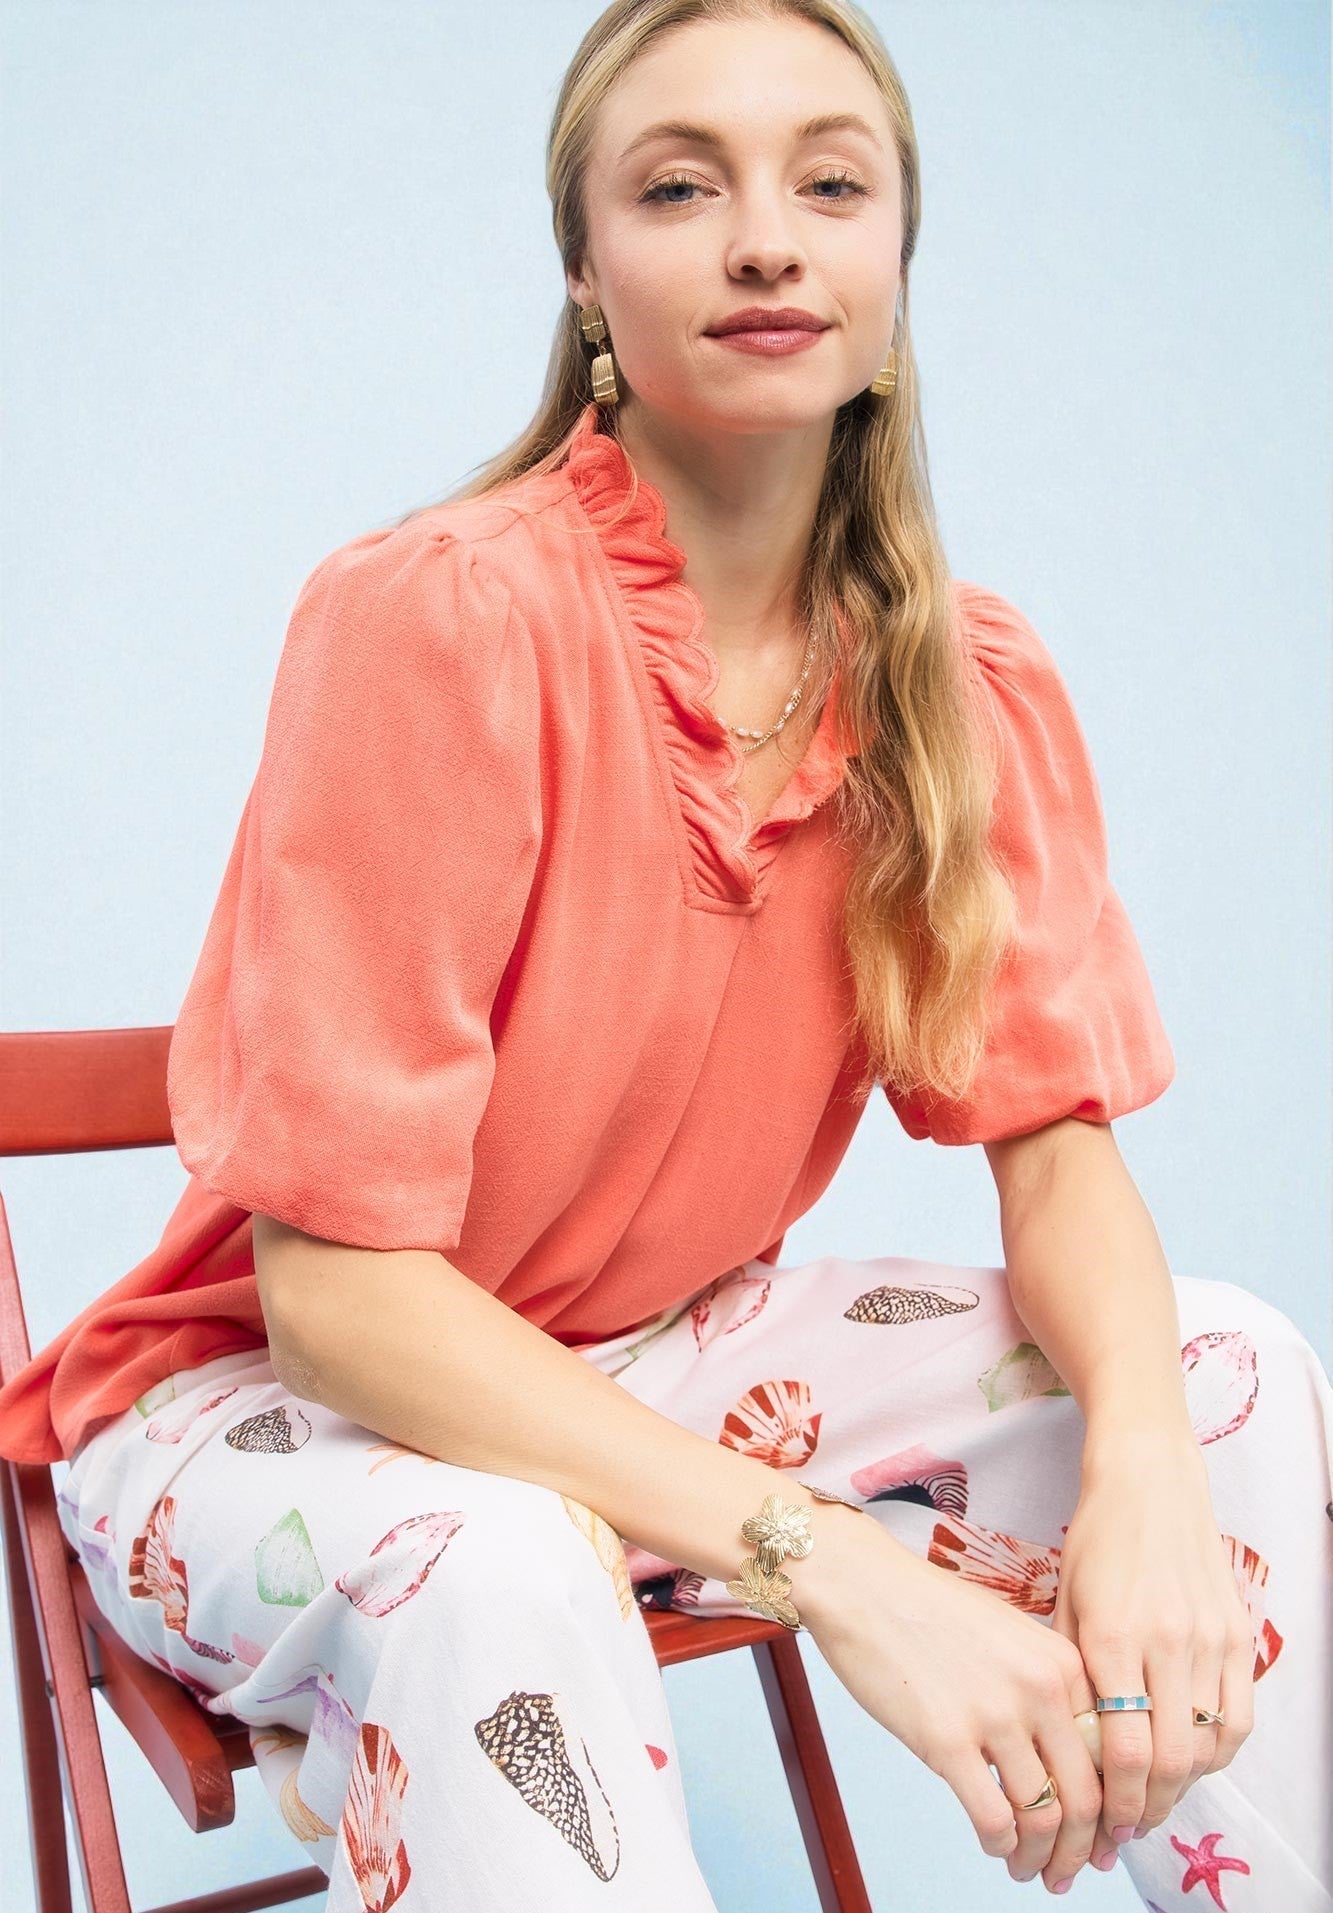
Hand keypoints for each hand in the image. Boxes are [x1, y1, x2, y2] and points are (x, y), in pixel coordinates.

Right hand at [800, 1514, 1106, 1890]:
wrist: (862, 1587)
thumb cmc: (928, 1609)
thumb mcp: (1009, 1634)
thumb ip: (1045, 1687)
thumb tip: (1065, 1760)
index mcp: (1061, 1662)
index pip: (1109, 1756)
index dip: (1108, 1807)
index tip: (1099, 1834)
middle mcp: (1040, 1689)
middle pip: (1086, 1796)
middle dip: (1082, 1849)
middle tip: (1070, 1871)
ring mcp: (994, 1715)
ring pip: (1044, 1817)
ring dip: (1041, 1858)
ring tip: (1030, 1870)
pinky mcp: (946, 1740)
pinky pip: (994, 1819)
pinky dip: (1001, 1846)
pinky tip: (995, 1847)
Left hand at [1055, 1437, 1255, 1853]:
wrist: (1149, 1481)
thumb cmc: (1096, 1541)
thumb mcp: (1064, 1602)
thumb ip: (1071, 1675)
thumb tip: (1068, 1751)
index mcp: (1112, 1636)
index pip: (1123, 1750)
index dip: (1115, 1804)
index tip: (1102, 1828)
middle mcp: (1166, 1641)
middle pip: (1170, 1760)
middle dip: (1147, 1810)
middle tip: (1126, 1833)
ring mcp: (1210, 1639)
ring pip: (1208, 1746)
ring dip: (1182, 1788)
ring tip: (1154, 1802)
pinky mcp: (1238, 1635)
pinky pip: (1239, 1717)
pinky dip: (1218, 1752)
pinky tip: (1192, 1761)